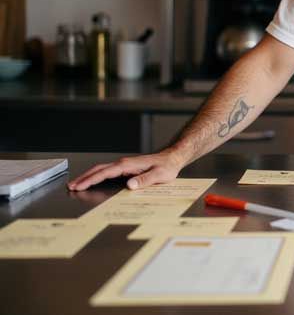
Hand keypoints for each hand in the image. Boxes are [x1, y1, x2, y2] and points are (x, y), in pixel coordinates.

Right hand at [67, 149, 187, 190]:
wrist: (172, 158)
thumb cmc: (167, 166)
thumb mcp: (159, 175)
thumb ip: (145, 180)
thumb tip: (130, 185)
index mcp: (128, 165)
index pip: (105, 173)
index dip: (91, 180)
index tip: (80, 186)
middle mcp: (123, 163)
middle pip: (99, 169)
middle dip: (84, 178)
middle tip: (71, 186)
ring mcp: (124, 165)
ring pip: (101, 170)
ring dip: (88, 176)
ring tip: (76, 184)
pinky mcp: (126, 168)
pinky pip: (107, 172)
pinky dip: (96, 176)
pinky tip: (92, 181)